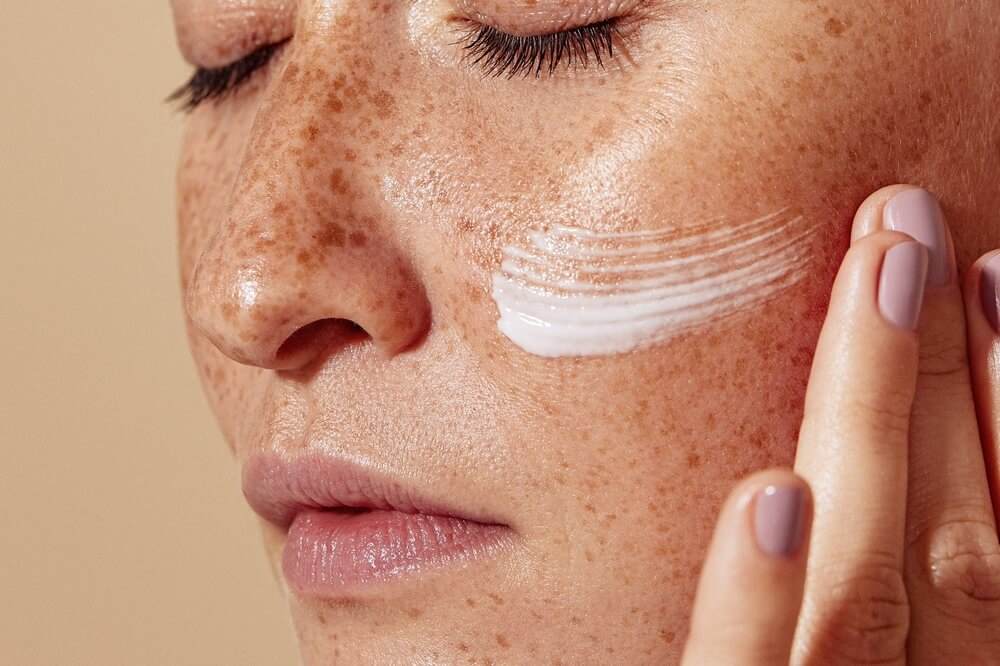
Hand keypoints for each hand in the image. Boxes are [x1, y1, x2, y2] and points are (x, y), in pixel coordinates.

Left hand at [681, 185, 999, 664]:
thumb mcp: (878, 632)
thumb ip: (887, 551)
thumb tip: (832, 430)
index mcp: (958, 661)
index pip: (995, 530)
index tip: (992, 269)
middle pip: (954, 538)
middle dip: (949, 370)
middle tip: (909, 218)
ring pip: (867, 585)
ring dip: (878, 422)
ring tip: (880, 275)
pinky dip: (756, 597)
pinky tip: (767, 493)